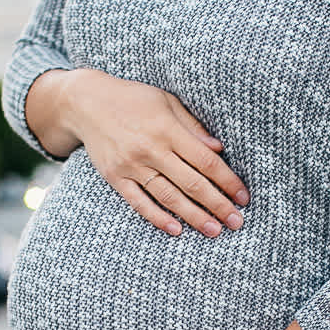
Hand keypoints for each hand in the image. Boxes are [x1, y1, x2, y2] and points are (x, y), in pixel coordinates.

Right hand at [45, 69, 250, 238]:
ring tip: (213, 231)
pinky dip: (157, 217)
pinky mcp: (115, 177)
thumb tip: (219, 150)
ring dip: (193, 216)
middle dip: (217, 205)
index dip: (227, 181)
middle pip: (191, 183)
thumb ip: (193, 127)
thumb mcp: (167, 102)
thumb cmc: (133, 99)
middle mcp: (151, 149)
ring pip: (168, 197)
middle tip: (236, 222)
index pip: (206, 161)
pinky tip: (176, 230)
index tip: (243, 197)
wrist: (86, 102)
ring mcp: (131, 165)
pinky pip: (139, 202)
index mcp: (167, 129)